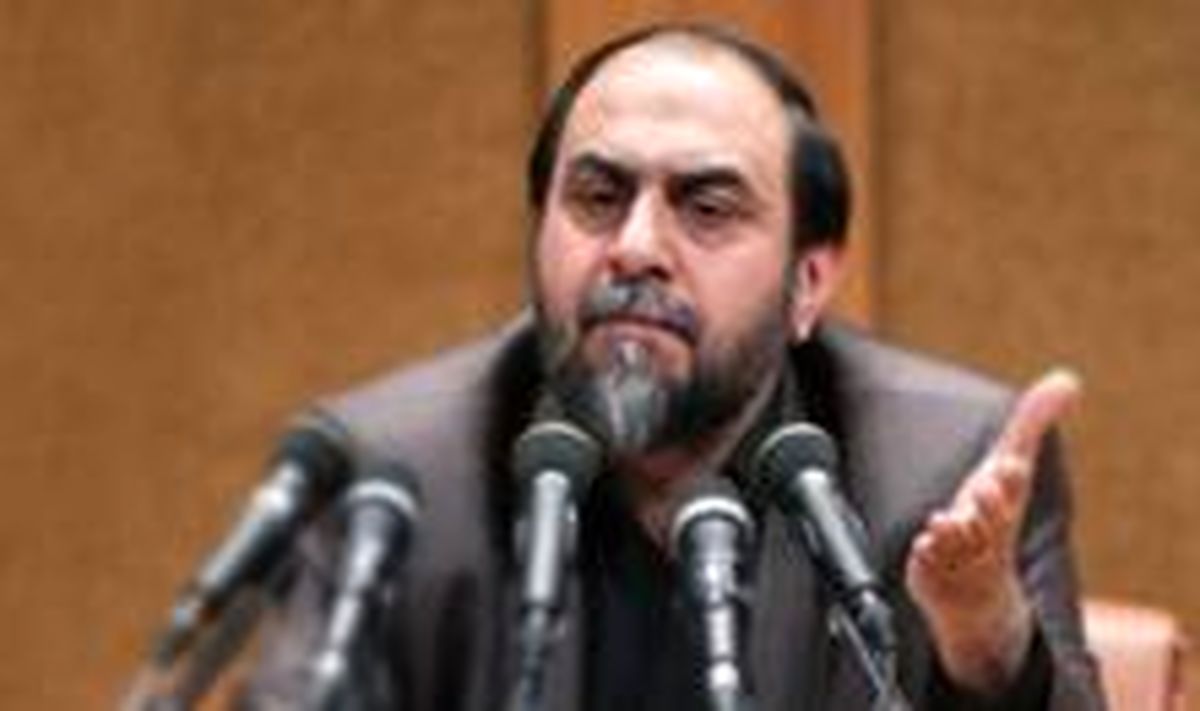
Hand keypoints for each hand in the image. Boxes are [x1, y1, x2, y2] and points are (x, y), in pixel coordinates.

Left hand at [904, 369, 1081, 692]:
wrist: (977, 593)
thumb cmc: (991, 516)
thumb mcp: (1008, 468)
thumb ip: (1031, 422)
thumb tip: (1068, 379)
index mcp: (1005, 506)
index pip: (1010, 491)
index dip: (1008, 479)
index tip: (1007, 465)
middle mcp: (987, 535)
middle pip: (991, 521)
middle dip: (988, 506)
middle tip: (981, 490)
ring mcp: (962, 560)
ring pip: (959, 545)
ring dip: (951, 532)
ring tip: (942, 521)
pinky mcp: (935, 578)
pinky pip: (930, 567)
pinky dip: (926, 556)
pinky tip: (922, 547)